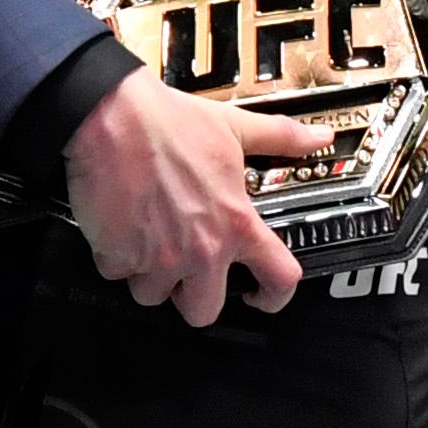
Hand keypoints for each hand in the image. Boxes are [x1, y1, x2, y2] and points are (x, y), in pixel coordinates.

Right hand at [62, 71, 329, 324]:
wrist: (110, 117)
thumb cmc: (168, 122)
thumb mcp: (234, 126)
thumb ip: (280, 138)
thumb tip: (317, 138)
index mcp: (236, 224)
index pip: (278, 280)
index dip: (275, 298)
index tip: (262, 297)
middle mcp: (202, 251)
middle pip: (203, 311)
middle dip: (191, 293)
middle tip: (184, 265)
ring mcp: (159, 260)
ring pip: (155, 295)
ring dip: (149, 274)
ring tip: (147, 234)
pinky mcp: (119, 258)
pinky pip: (118, 274)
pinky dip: (116, 256)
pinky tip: (119, 224)